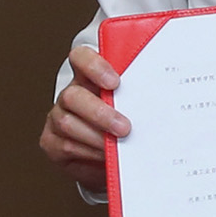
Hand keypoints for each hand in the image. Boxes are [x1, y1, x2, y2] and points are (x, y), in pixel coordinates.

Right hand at [42, 45, 130, 196]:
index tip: (115, 82)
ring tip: (119, 145)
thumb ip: (137, 95)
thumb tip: (164, 95)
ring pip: (68, 123)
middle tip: (124, 127)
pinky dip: (89, 151)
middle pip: (72, 95)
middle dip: (99, 113)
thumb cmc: (125, 124)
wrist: (112, 158)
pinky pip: (66, 145)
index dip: (94, 66)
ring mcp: (58, 117)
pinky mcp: (51, 142)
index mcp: (89, 78)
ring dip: (96, 137)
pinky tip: (106, 154)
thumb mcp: (132, 105)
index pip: (80, 57)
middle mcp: (70, 95)